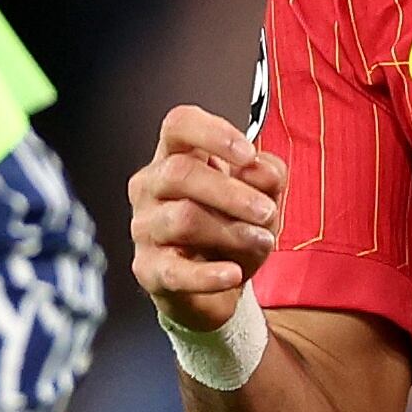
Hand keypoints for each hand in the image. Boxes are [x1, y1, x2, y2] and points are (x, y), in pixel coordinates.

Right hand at [127, 106, 286, 331]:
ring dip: (231, 232)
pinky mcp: (148, 270)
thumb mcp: (262, 196)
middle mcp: (150, 186)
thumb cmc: (232, 227)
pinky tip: (233, 274)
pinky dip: (209, 275)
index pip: (179, 125)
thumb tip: (261, 170)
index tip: (247, 154)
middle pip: (179, 172)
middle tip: (266, 211)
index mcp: (175, 156)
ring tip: (261, 242)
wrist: (215, 287)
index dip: (212, 133)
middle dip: (231, 192)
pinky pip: (175, 271)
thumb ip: (268, 176)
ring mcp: (144, 228)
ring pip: (183, 219)